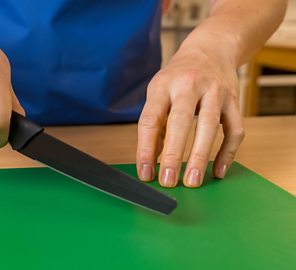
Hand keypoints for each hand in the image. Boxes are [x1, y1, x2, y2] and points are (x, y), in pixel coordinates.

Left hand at [136, 47, 244, 187]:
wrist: (211, 48)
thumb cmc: (178, 76)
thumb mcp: (158, 92)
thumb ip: (155, 123)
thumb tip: (151, 159)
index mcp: (163, 85)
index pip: (150, 119)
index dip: (145, 148)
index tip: (144, 173)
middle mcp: (189, 85)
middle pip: (180, 122)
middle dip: (172, 154)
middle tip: (167, 181)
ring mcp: (215, 91)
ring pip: (209, 126)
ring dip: (199, 157)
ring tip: (192, 181)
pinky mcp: (234, 100)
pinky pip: (234, 130)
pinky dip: (227, 153)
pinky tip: (217, 171)